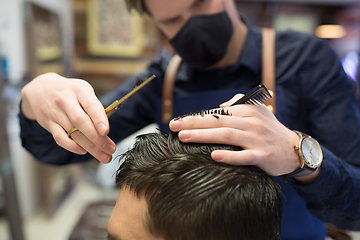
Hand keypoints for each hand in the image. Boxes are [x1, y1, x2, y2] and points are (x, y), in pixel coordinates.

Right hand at [21, 72, 115, 162]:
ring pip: (73, 133)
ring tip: (104, 156)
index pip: (90, 105)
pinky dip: (72, 146)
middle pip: (81, 122)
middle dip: (97, 139)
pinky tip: (83, 151)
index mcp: (79, 90)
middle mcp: (65, 100)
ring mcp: (55, 112)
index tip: (106, 131)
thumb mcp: (84, 91)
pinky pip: (60, 138)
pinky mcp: (48, 123)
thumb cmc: (70, 92)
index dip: (98, 118)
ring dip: (90, 147)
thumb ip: (95, 107)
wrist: (41, 89)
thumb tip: (106, 130)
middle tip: (111, 149)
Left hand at [169, 95, 300, 175]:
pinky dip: (229, 156)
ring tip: (184, 137)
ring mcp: (257, 139)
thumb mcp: (258, 113)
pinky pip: (244, 156)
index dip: (196, 117)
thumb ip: (239, 105)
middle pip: (218, 121)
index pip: (217, 113)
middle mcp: (251, 122)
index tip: (178, 120)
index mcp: (248, 111)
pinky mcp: (263, 155)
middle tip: (173, 126)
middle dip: (193, 123)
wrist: (294, 150)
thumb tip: (220, 107)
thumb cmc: (271, 131)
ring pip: (227, 135)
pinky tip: (213, 155)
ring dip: (204, 136)